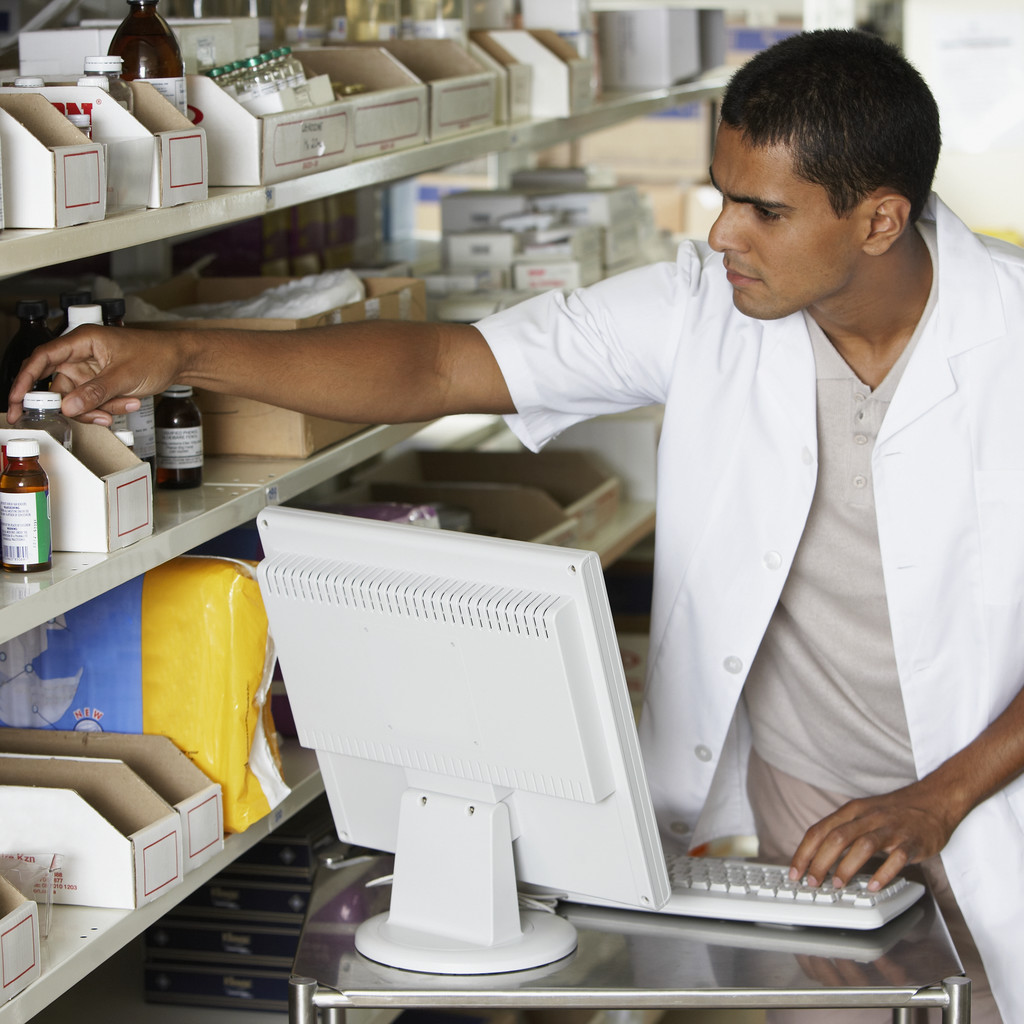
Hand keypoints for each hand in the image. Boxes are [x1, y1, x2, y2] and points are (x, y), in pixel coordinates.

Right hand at [6, 325, 182, 425]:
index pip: (42, 358)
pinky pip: (93, 403)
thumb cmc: (156, 354)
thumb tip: (68, 407)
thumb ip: (94, 392)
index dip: (25, 379)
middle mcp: (80, 355)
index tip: (17, 401)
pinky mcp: (100, 384)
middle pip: (57, 385)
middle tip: (74, 418)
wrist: (179, 360)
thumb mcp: (124, 375)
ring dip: (97, 409)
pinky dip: (107, 408)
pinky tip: (128, 402)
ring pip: (76, 399)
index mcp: (82, 341)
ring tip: (123, 403)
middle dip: (69, 405)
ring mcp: (90, 371)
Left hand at [788, 777, 959, 891]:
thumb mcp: (863, 814)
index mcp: (853, 811)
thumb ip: (843, 831)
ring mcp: (891, 829)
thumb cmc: (895, 812)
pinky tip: (873, 886)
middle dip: (820, 861)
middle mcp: (869, 817)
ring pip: (863, 845)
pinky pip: (896, 858)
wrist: (935, 800)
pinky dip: (883, 873)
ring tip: (837, 884)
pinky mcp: (912, 842)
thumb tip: (817, 856)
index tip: (794, 872)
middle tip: (811, 882)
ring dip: (847, 866)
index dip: (804, 852)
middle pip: (837, 837)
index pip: (820, 830)